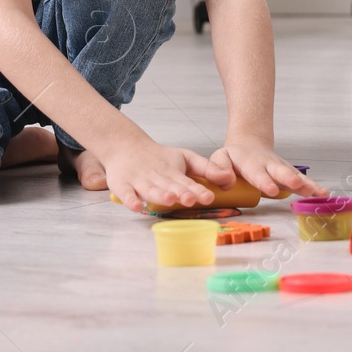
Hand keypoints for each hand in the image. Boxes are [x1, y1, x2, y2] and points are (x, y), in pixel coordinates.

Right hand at [100, 136, 218, 213]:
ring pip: (150, 189)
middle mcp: (157, 177)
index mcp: (173, 172)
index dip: (197, 190)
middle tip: (191, 199)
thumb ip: (205, 168)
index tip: (208, 197)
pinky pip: (126, 194)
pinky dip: (130, 200)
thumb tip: (229, 178)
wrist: (125, 145)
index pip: (187, 182)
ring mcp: (139, 181)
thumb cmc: (159, 157)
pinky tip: (137, 207)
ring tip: (169, 199)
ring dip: (159, 195)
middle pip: (169, 186)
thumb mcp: (185, 158)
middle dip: (180, 193)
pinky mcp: (122, 184)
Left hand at [209, 136, 323, 197]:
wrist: (250, 145)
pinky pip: (302, 181)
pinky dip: (313, 187)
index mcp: (249, 162)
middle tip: (296, 184)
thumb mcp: (219, 158)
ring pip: (294, 175)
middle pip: (279, 171)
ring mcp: (281, 169)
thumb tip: (226, 181)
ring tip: (318, 192)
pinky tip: (323, 194)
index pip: (256, 172)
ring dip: (306, 183)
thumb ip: (218, 169)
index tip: (271, 189)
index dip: (263, 180)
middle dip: (288, 178)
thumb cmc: (233, 157)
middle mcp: (268, 164)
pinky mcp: (289, 174)